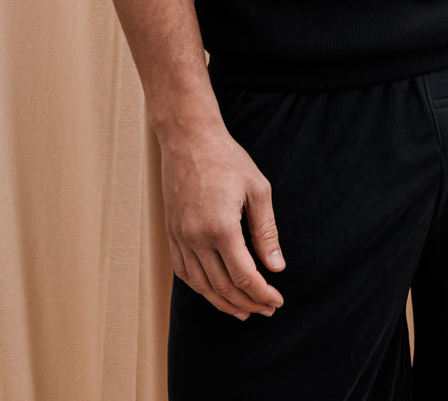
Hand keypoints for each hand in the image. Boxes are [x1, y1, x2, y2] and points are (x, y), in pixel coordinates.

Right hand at [159, 120, 286, 319]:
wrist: (188, 138)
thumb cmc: (227, 158)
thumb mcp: (258, 189)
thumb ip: (266, 231)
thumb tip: (276, 267)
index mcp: (221, 227)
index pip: (244, 276)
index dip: (262, 294)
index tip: (277, 300)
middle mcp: (196, 238)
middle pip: (222, 286)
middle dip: (247, 302)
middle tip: (266, 309)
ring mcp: (179, 237)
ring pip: (201, 285)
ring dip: (222, 302)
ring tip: (243, 310)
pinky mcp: (170, 233)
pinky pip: (183, 272)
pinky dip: (200, 288)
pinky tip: (213, 291)